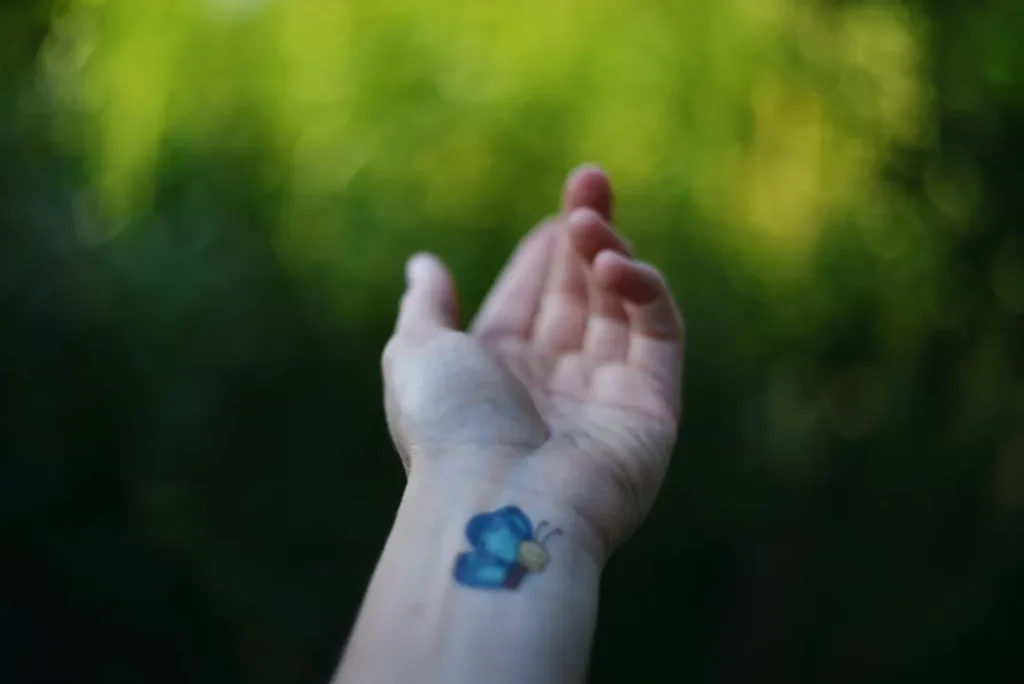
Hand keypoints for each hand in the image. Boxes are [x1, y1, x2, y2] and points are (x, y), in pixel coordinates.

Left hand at [381, 165, 683, 560]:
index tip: (558, 209)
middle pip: (581, 293)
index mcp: (500, 370)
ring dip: (609, 251)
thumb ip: (426, 307)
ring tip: (588, 216)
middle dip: (586, 232)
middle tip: (591, 176)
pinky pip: (659, 331)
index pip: (533, 297)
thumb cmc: (448, 429)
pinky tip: (612, 262)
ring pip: (621, 305)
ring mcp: (607, 391)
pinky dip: (644, 288)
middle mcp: (555, 379)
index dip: (545, 253)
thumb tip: (425, 263)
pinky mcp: (653, 403)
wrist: (497, 503)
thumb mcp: (417, 354)